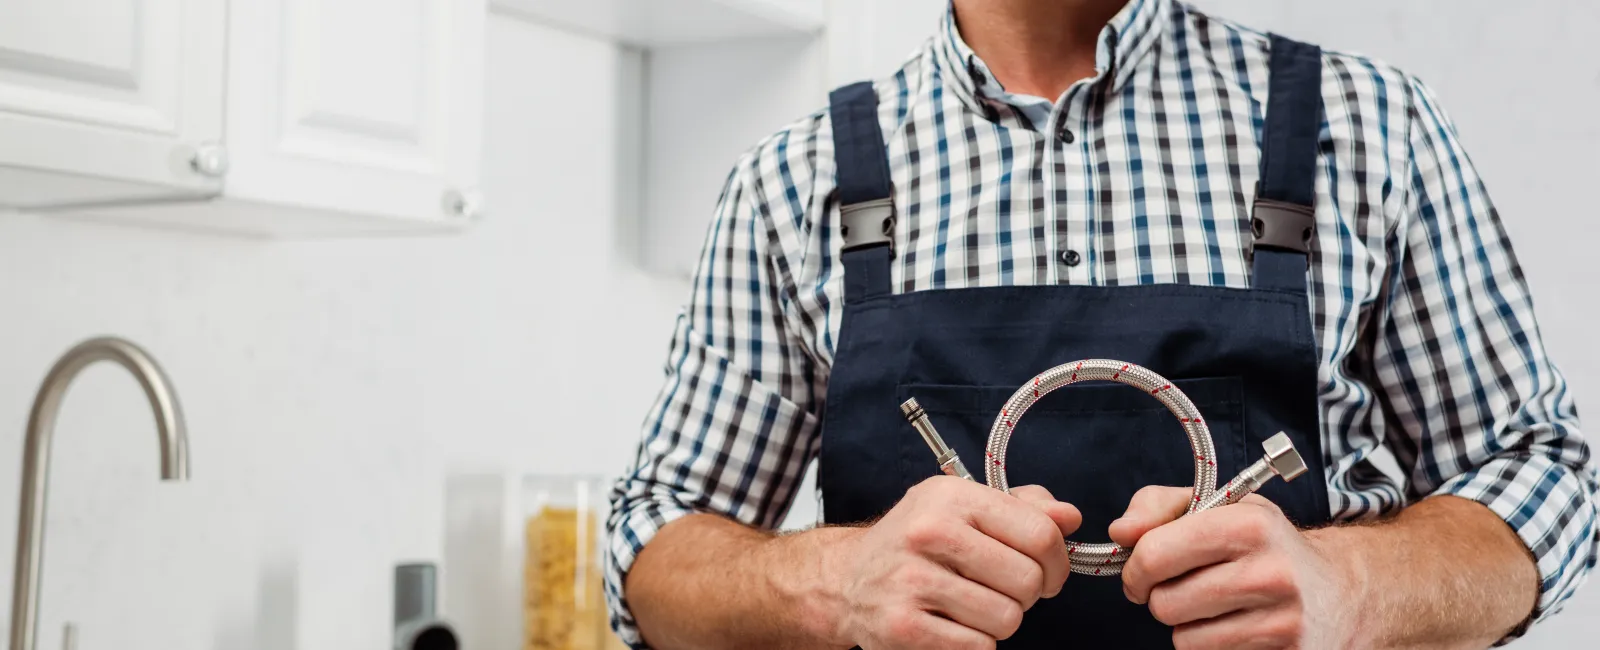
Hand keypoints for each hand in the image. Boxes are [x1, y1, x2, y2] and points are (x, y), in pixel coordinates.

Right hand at [827, 477, 1081, 648]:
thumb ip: (1022, 508)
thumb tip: (1069, 516)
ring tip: (973, 608)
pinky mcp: (901, 626)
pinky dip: (975, 644)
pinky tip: (951, 625)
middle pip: (1028, 581)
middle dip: (1026, 595)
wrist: (847, 578)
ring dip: (999, 622)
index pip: (1040, 534)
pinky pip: (978, 648)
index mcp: (952, 496)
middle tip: (1000, 591)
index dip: (1058, 563)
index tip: (1048, 574)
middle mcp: (928, 532)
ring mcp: (911, 580)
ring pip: (1006, 619)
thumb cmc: (918, 543)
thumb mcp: (964, 508)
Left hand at [1110, 486, 1358, 649]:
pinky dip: (1213, 646)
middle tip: (1182, 588)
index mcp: (1249, 525)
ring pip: (1184, 640)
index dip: (1135, 567)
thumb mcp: (1223, 507)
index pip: (1155, 554)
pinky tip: (1238, 627)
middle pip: (1164, 603)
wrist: (1343, 592)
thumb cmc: (1267, 545)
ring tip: (1215, 607)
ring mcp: (1282, 621)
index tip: (1141, 571)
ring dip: (1187, 627)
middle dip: (1161, 598)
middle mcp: (1270, 572)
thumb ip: (1160, 507)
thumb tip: (1119, 532)